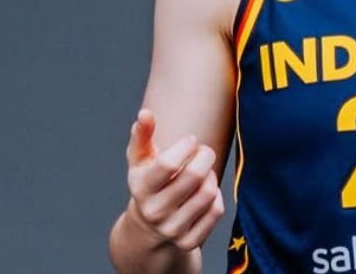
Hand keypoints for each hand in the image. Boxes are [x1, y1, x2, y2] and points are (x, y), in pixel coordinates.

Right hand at [124, 108, 225, 249]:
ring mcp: (172, 229)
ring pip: (208, 193)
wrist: (147, 227)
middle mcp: (154, 211)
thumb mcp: (140, 159)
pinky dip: (216, 196)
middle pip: (194, 176)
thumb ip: (142, 135)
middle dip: (205, 156)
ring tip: (204, 172)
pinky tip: (206, 191)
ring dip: (211, 175)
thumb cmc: (148, 182)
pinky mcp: (189, 241)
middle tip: (204, 152)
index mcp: (140, 187)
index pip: (168, 164)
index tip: (190, 141)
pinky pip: (216, 211)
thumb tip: (145, 114)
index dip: (186, 146)